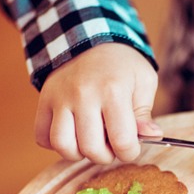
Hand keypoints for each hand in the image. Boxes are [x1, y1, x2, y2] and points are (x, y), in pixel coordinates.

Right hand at [34, 43, 162, 163]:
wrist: (90, 37)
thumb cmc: (122, 64)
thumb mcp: (143, 81)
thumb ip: (145, 113)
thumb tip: (151, 136)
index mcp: (113, 91)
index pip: (122, 141)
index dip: (130, 153)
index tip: (131, 147)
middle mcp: (83, 95)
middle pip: (91, 148)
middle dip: (106, 156)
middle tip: (111, 145)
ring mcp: (60, 98)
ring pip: (63, 146)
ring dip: (79, 153)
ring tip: (90, 142)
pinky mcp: (44, 100)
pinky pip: (42, 137)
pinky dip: (56, 144)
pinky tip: (72, 134)